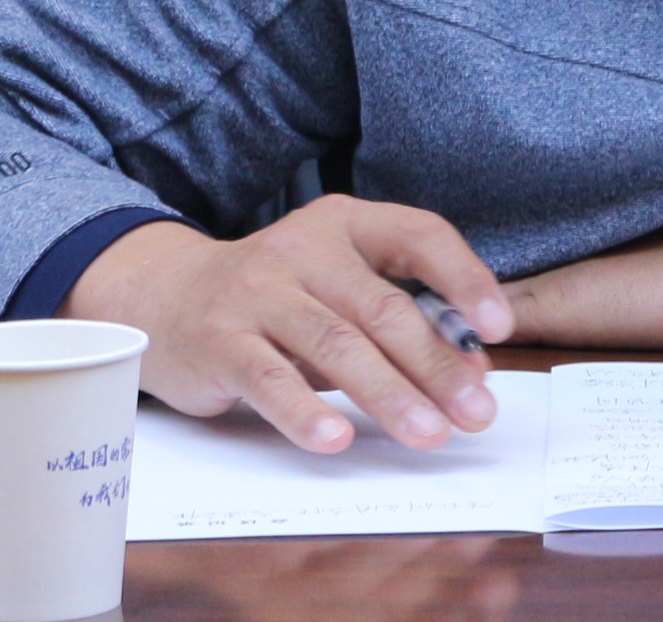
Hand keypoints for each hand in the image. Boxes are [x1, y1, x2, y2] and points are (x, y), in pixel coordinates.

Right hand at [63, 196, 513, 454]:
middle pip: (384, 308)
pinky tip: (338, 439)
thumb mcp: (336, 285)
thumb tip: (469, 368)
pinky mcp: (219, 339)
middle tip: (477, 412)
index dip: (464, 279)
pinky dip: (306, 412)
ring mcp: (257, 291)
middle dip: (437, 365)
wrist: (164, 294)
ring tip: (429, 434)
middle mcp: (303, 248)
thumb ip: (395, 317)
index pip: (419, 235)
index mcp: (345, 224)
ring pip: (336, 346)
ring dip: (389, 395)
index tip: (498, 328)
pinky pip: (269, 379)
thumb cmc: (274, 295)